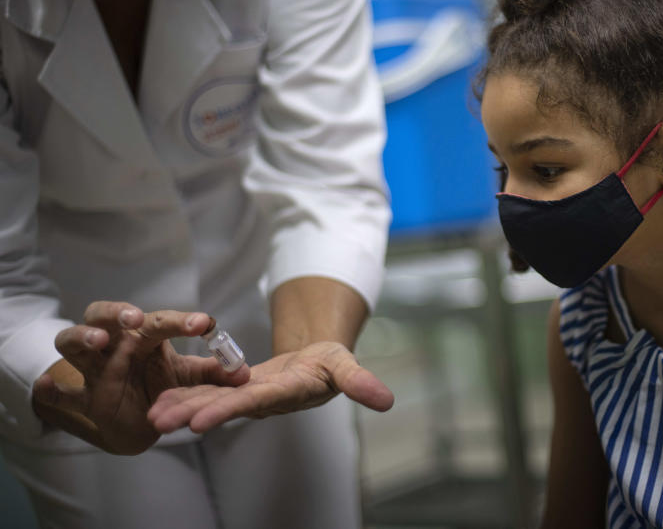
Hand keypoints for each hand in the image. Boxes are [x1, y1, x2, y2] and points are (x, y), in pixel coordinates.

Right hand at [32, 302, 250, 454]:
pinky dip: (50, 391)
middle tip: (135, 317)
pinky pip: (58, 396)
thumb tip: (246, 372)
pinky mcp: (82, 399)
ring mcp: (93, 369)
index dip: (181, 321)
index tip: (205, 324)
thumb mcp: (190, 379)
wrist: (139, 419)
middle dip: (116, 312)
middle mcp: (114, 344)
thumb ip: (216, 373)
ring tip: (98, 340)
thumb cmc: (160, 382)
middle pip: (103, 314)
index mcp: (143, 335)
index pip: (159, 320)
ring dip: (82, 336)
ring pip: (71, 341)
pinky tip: (47, 387)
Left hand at [147, 341, 393, 433]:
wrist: (320, 363)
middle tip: (157, 423)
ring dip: (181, 407)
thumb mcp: (347, 367)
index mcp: (286, 392)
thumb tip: (387, 401)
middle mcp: (262, 399)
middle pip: (223, 406)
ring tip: (151, 416)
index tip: (198, 423)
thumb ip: (361, 384)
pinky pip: (209, 390)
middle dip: (191, 414)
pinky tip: (158, 399)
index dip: (226, 411)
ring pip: (210, 400)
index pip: (253, 403)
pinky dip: (185, 394)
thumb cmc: (333, 363)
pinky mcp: (239, 386)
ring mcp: (248, 394)